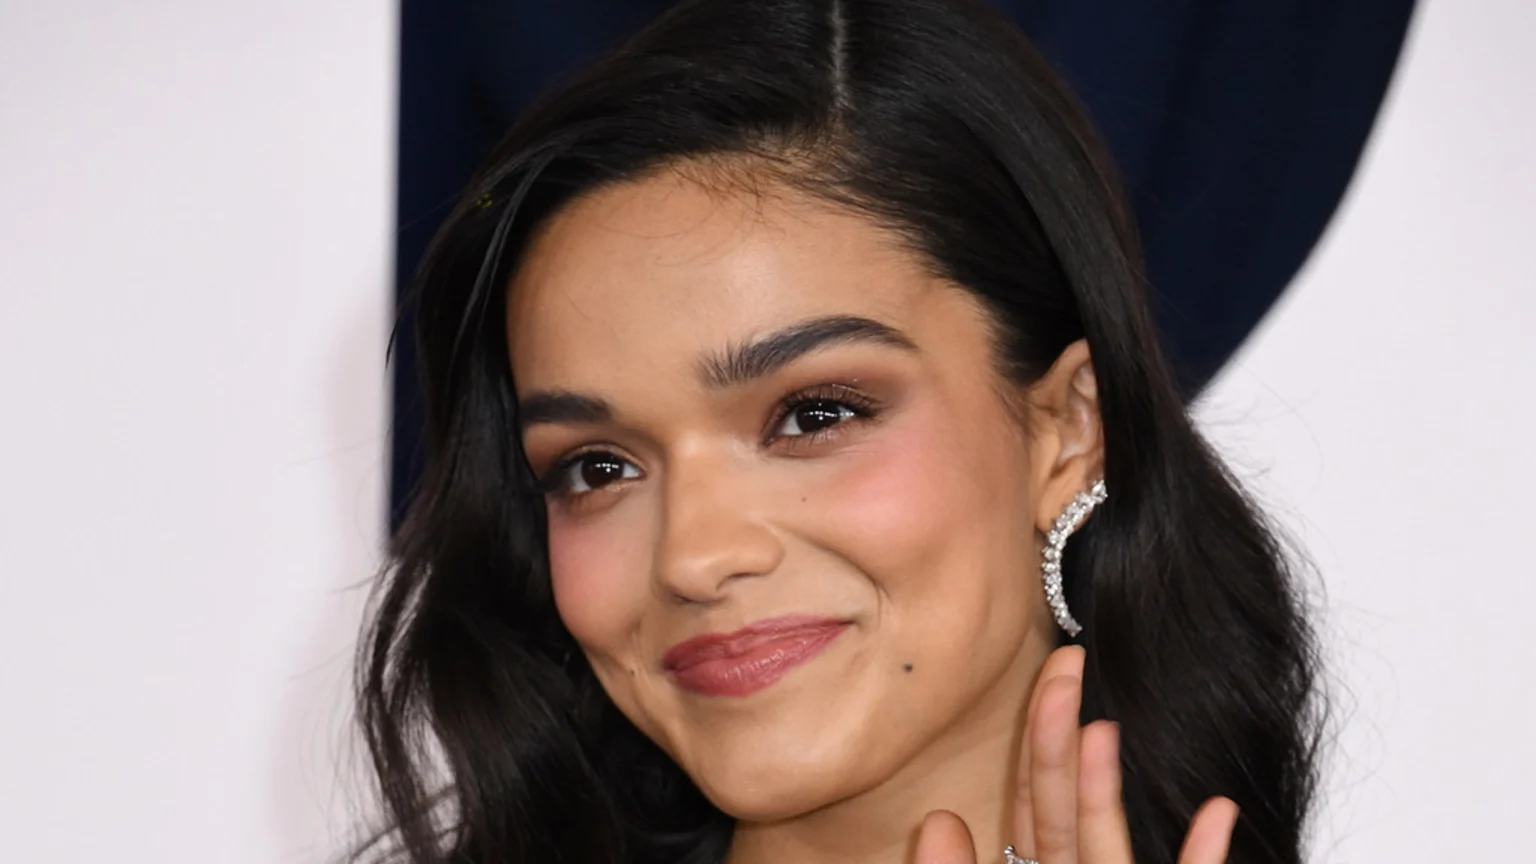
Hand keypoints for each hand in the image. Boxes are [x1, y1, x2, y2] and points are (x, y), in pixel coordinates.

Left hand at [913, 646, 1239, 863]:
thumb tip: (939, 818)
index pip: (1035, 805)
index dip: (1036, 741)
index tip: (1047, 672)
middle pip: (1067, 807)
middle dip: (1062, 736)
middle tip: (1065, 659)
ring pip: (1108, 843)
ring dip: (1106, 787)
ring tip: (1104, 725)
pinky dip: (1203, 856)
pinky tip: (1217, 810)